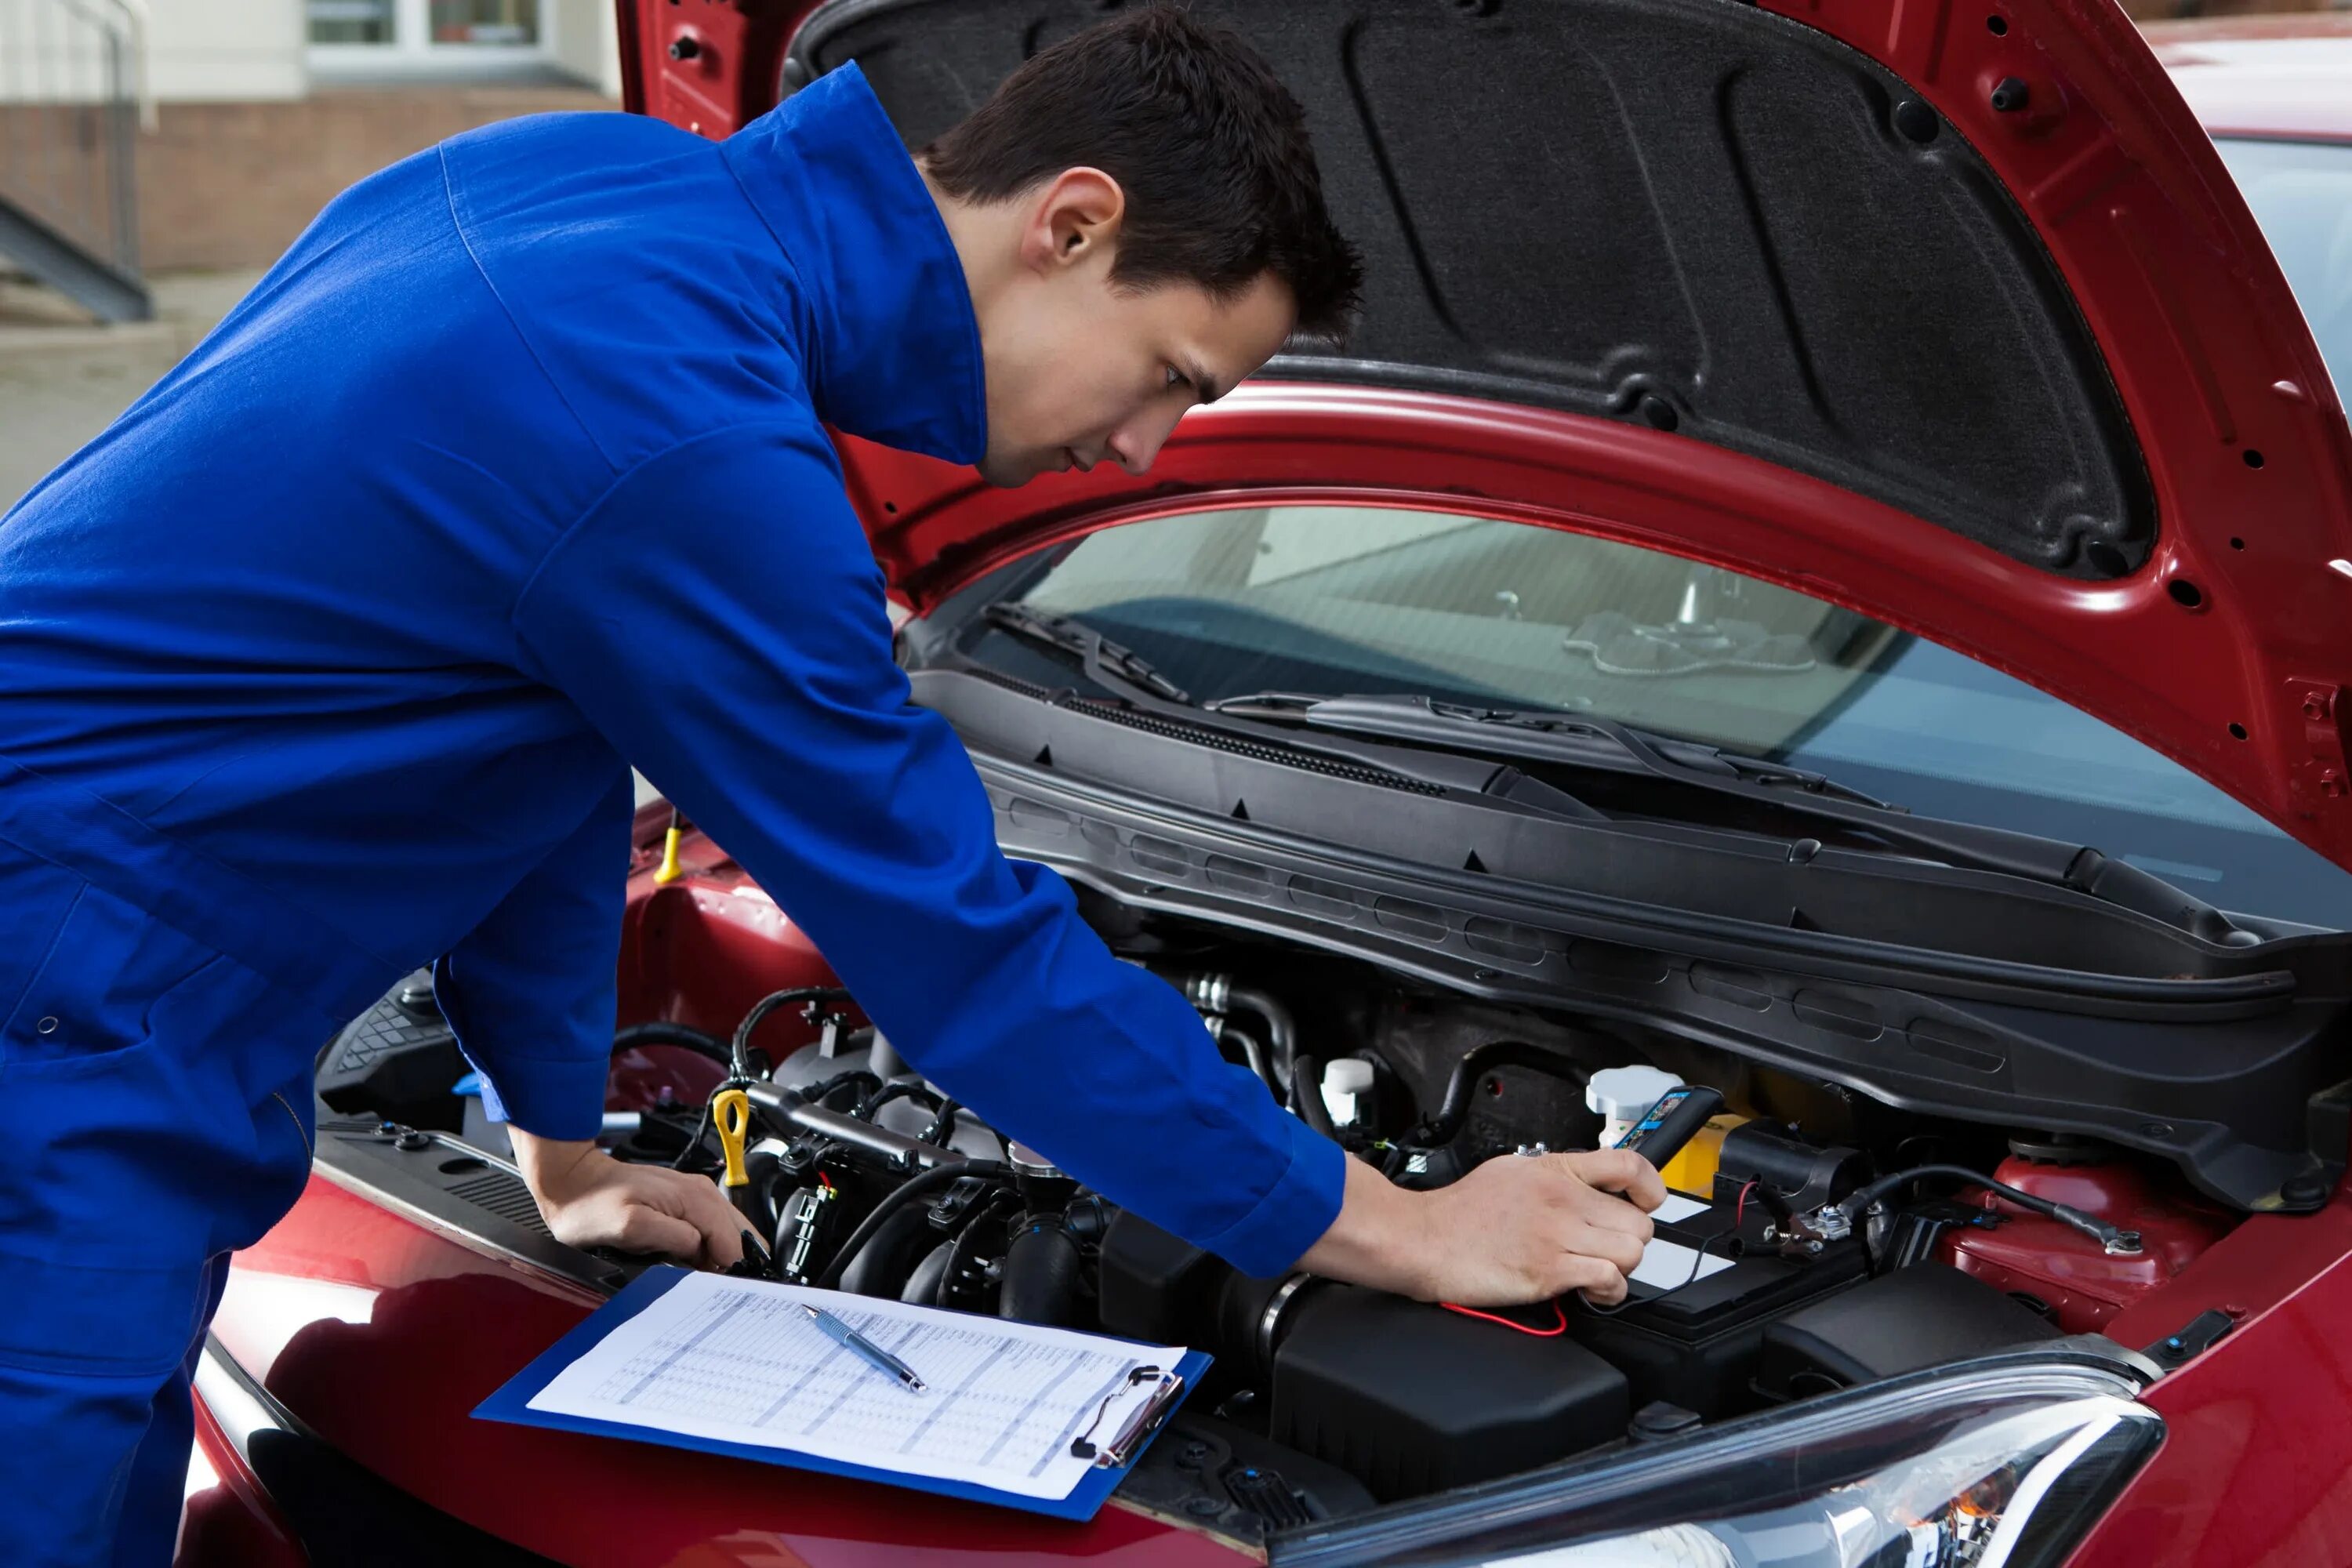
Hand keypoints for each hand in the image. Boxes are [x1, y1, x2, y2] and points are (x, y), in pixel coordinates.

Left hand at [510, 1129, 749, 1269]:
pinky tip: (699, 1265)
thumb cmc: (592, 1203)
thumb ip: (673, 1237)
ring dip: (723, 1258)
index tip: (719, 1291)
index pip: (733, 1240)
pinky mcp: (683, 1205)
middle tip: (716, 1290)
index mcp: (694, 1197)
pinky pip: (712, 1231)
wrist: (572, 1181)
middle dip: (733, 1263)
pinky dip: (712, 1250)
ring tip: (708, 1281)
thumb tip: (701, 1251)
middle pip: (739, 1235)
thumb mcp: (630, 1226)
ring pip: (729, 1233)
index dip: (730, 1268)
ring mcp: (694, 1197)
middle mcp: (701, 1193)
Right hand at [1298, 1148, 1664, 1306]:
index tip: (1649, 1201)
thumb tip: (1584, 1186)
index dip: (1651, 1187)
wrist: (1422, 1239)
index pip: (1628, 1165)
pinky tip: (1589, 1289)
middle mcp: (1561, 1197)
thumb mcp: (1510, 1172)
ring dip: (1620, 1267)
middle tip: (1606, 1248)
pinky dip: (1607, 1291)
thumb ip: (1553, 1176)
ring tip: (1597, 1271)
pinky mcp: (1549, 1270)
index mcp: (1552, 1169)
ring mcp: (1556, 1233)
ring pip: (1631, 1252)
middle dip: (1629, 1240)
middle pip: (1638, 1221)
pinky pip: (1609, 1280)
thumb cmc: (1458, 1213)